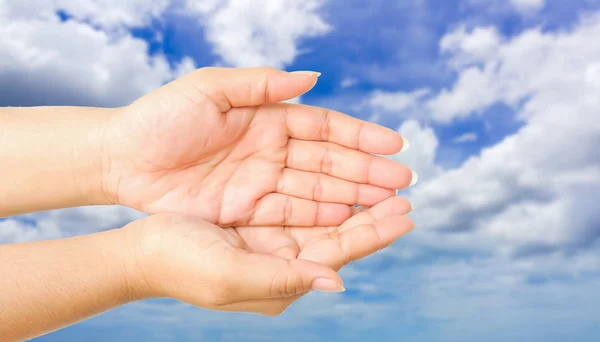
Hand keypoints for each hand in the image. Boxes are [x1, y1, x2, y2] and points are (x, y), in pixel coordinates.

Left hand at [103, 67, 413, 226]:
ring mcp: (262, 182)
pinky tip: (348, 218)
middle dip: (367, 171)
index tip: (395, 145)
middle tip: (404, 182)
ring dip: (353, 196)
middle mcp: (271, 150)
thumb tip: (313, 77)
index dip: (360, 136)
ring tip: (388, 204)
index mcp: (268, 117)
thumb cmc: (161, 117)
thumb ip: (260, 84)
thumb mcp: (209, 90)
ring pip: (317, 190)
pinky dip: (320, 217)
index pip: (324, 127)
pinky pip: (291, 214)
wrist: (122, 159)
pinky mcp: (247, 211)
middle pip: (329, 162)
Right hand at [123, 197, 412, 314]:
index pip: (338, 255)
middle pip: (339, 239)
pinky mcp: (260, 225)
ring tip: (385, 186)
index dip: (374, 234)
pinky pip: (302, 209)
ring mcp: (273, 245)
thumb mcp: (230, 275)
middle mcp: (284, 265)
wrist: (143, 252)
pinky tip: (343, 184)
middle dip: (373, 217)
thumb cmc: (180, 265)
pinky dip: (326, 196)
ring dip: (355, 204)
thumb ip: (283, 279)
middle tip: (407, 194)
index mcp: (281, 281)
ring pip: (325, 222)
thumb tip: (335, 281)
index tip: (407, 214)